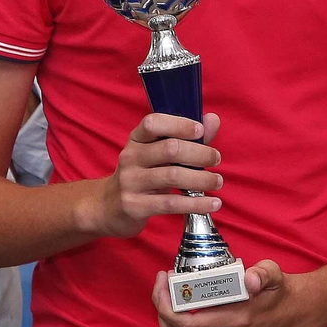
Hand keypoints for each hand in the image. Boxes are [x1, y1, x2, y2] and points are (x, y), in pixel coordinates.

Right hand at [86, 113, 223, 238]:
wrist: (108, 207)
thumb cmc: (142, 175)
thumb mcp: (157, 153)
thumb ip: (186, 136)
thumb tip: (212, 119)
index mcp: (136, 139)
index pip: (153, 123)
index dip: (179, 124)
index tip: (200, 130)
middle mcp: (131, 157)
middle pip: (170, 149)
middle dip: (200, 154)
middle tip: (216, 159)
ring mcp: (130, 182)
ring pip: (173, 176)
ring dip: (202, 179)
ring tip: (217, 181)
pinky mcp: (135, 206)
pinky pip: (171, 203)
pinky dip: (197, 203)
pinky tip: (213, 203)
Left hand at [151, 261, 321, 326]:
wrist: (296, 315)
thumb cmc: (280, 291)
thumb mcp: (274, 274)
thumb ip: (262, 274)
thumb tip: (251, 279)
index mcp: (240, 320)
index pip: (188, 321)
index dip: (167, 302)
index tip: (165, 278)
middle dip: (161, 309)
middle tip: (161, 286)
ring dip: (165, 324)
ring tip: (165, 300)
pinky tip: (176, 315)